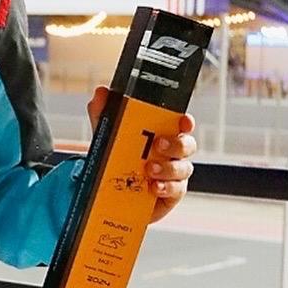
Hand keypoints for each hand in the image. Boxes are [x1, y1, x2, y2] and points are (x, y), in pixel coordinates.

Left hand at [86, 89, 195, 224]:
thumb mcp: (107, 137)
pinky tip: (153, 187)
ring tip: (150, 169)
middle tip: (158, 145)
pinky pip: (176, 190)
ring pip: (183, 168)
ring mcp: (174, 175)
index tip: (183, 120)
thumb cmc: (118, 161)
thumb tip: (101, 93)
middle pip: (187, 145)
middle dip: (176, 144)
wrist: (112, 193)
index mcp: (163, 135)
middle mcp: (173, 154)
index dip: (186, 121)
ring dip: (168, 167)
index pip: (181, 124)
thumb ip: (103, 115)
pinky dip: (166, 188)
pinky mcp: (171, 194)